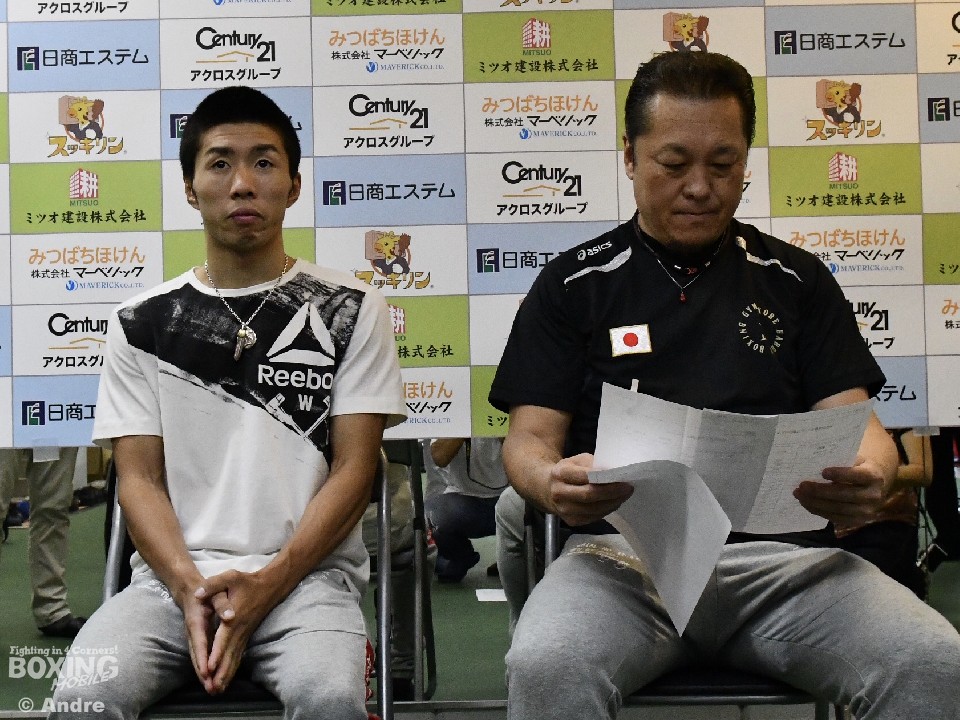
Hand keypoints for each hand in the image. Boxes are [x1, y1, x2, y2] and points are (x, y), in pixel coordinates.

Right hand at [173, 585, 219, 691]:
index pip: (200, 642)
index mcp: (197, 621)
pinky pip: (201, 656)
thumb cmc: (206, 590)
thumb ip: (222, 604)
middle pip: (197, 656)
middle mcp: (193, 632)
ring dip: (203, 675)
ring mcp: (194, 637)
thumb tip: (230, 616)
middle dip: (203, 673)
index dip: (203, 657)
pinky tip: (210, 679)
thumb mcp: (215, 591)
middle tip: (211, 688)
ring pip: (197, 658)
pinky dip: (204, 669)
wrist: (191, 590)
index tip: (207, 671)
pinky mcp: (198, 639)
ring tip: (211, 690)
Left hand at [194, 570, 278, 693]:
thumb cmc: (248, 582)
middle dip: (220, 672)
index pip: (223, 637)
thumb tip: (196, 594)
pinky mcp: (246, 637)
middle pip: (229, 654)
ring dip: (226, 675)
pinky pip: (239, 656)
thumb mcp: (230, 576)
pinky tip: (226, 680)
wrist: (271, 586)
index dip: (216, 652)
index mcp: (234, 617)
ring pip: (234, 658)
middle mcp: (240, 629)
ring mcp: (244, 635)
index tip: (210, 667)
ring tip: (216, 691)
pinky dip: (232, 669)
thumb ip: (212, 585)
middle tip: (211, 689)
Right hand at [547, 453, 632, 526]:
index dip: (604, 478)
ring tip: (624, 495)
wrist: (548, 489)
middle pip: (589, 495)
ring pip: (593, 509)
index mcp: (559, 473)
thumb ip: (593, 465)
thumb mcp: (577, 461)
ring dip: (612, 503)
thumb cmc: (569, 471)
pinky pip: (593, 517)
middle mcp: (559, 493)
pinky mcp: (571, 521)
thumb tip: (614, 471)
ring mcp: (563, 509)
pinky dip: (607, 510)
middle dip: (612, 492)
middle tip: (628, 488)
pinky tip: (614, 502)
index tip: (621, 476)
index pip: (584, 476)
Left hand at [793, 455, 891, 532]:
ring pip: (838, 509)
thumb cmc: (858, 468)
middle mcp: (873, 496)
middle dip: (820, 491)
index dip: (840, 474)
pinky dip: (818, 510)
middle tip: (802, 486)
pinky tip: (805, 503)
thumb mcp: (854, 461)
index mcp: (874, 476)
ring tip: (798, 494)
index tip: (823, 472)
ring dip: (815, 502)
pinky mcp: (857, 522)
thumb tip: (814, 463)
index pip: (857, 475)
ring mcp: (866, 512)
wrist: (874, 486)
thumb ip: (840, 462)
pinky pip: (834, 517)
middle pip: (844, 495)